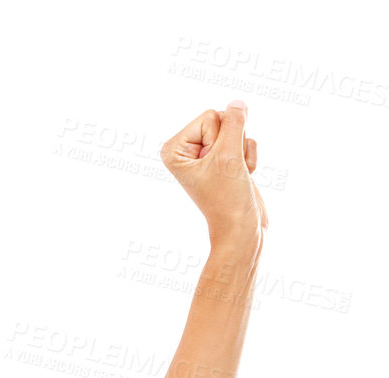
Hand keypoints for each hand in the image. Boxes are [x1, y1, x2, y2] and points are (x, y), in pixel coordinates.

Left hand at [160, 103, 267, 249]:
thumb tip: (237, 103)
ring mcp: (207, 154)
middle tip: (226, 172)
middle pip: (223, 118)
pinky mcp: (224, 159)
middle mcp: (187, 150)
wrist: (241, 229)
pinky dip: (249, 158)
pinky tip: (242, 176)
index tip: (215, 168)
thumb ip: (234, 121)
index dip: (220, 141)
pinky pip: (245, 139)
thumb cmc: (228, 198)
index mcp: (174, 149)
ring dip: (242, 152)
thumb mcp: (229, 154)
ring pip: (237, 128)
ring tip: (234, 175)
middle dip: (233, 144)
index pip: (210, 116)